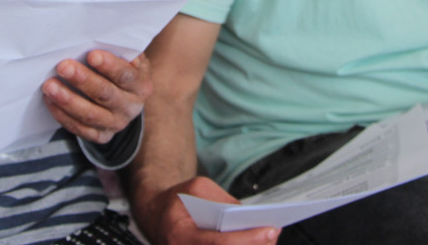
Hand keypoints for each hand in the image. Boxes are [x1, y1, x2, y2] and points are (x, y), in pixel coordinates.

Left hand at [43, 50, 151, 142]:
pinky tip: (50, 100)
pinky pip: (80, 128)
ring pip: (90, 115)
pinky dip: (62, 115)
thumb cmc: (121, 68)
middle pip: (106, 95)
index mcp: (140, 85)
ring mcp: (116, 124)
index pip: (126, 76)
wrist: (125, 97)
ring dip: (68, 100)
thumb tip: (96, 37)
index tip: (91, 55)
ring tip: (49, 85)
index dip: (110, 66)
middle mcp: (131, 107)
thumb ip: (117, 49)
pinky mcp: (101, 136)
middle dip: (83, 80)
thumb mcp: (127, 57)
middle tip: (63, 66)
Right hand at [135, 176, 278, 244]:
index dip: (248, 239)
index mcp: (181, 234)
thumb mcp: (196, 188)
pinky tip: (255, 242)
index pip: (219, 242)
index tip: (269, 230)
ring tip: (269, 239)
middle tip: (274, 234)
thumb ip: (222, 201)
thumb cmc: (176, 200)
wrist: (153, 213)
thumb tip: (248, 216)